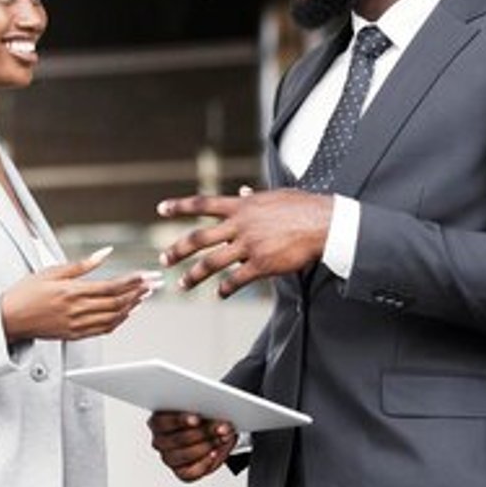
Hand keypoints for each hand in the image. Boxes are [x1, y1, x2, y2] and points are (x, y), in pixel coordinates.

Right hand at [0, 252, 159, 341]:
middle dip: (139, 293)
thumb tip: (105, 253)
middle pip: (117, 303)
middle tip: (153, 285)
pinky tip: (126, 311)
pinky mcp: (74, 335)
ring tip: (143, 296)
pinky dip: (119, 320)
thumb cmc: (26, 291)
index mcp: (71, 292)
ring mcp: (76, 325)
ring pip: (114, 318)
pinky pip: (104, 329)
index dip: (133, 281)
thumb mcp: (51, 271)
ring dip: (132, 307)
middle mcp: (76, 310)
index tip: (147, 275)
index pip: (111, 286)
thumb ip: (81, 264)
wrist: (9, 319)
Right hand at [147, 411, 236, 481]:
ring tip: (219, 440)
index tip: (196, 419)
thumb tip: (222, 428)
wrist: (213, 437)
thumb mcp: (207, 412)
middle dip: (200, 434)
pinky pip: (190, 473)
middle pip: (175, 440)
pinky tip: (213, 454)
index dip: (179, 420)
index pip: (161, 422)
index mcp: (157, 421)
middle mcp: (160, 441)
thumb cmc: (204, 421)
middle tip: (217, 429)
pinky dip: (205, 463)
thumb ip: (211, 416)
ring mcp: (168, 458)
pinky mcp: (180, 472)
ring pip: (183, 455)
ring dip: (205, 447)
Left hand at [154, 188, 331, 297]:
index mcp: (241, 206)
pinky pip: (236, 280)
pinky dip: (225, 289)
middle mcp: (239, 225)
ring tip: (183, 285)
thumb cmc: (302, 207)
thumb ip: (253, 198)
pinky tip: (220, 294)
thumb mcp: (273, 196)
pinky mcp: (261, 264)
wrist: (324, 223)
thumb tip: (242, 192)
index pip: (202, 204)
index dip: (179, 206)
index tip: (161, 209)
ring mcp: (248, 245)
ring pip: (212, 263)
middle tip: (164, 260)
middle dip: (177, 250)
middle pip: (198, 238)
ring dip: (194, 276)